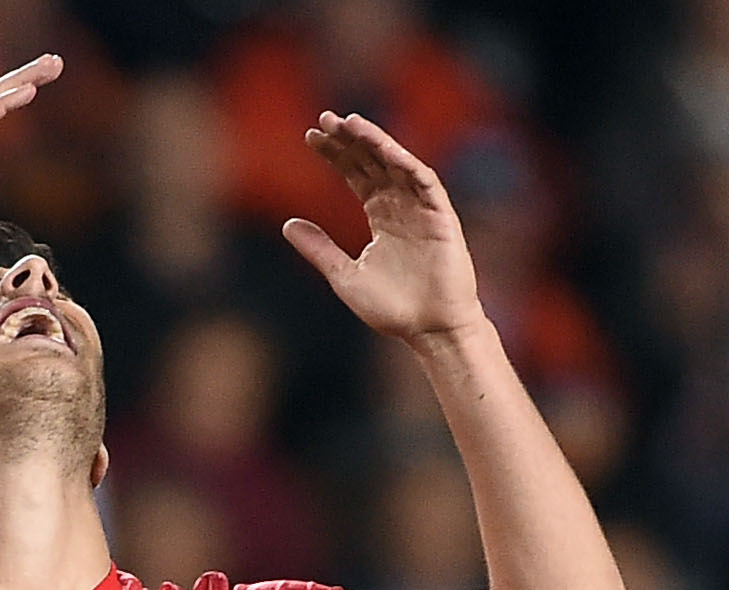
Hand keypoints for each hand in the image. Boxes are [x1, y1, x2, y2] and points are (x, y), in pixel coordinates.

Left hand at [283, 112, 483, 342]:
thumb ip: (318, 249)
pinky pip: (423, 181)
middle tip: (324, 119)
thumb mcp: (344, 275)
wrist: (431, 330)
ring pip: (397, 163)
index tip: (310, 137)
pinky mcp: (441, 217)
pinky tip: (384, 147)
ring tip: (349, 122)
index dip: (335, 154)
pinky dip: (404, 162)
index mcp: (380, 216)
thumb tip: (287, 224)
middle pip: (373, 161)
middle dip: (350, 139)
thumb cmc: (393, 309)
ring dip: (375, 141)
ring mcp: (422, 209)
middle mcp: (400, 206)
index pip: (356, 173)